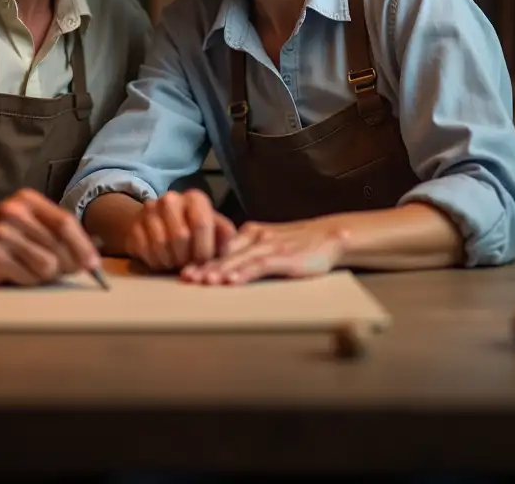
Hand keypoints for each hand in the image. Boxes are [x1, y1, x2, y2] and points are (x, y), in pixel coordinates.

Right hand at [0, 188, 101, 285]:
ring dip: (46, 275)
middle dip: (69, 264)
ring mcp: (1, 234)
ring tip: (32, 269)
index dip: (82, 245)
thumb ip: (54, 231)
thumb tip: (89, 257)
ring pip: (47, 265)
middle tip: (67, 272)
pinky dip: (29, 281)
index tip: (94, 264)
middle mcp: (14, 212)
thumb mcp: (27, 220)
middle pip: (59, 245)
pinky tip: (17, 273)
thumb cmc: (2, 233)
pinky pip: (28, 278)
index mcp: (28, 200)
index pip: (64, 222)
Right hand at [126, 189, 236, 271]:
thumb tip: (228, 240)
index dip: (204, 248)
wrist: (160, 225)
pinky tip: (162, 260)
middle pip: (180, 236)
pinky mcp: (134, 227)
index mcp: (195, 198)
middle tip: (188, 263)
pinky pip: (145, 250)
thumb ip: (223, 235)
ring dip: (171, 261)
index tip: (204, 260)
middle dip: (187, 257)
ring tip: (176, 262)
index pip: (201, 223)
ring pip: (161, 244)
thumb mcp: (213, 230)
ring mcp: (149, 211)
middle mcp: (171, 199)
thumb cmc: (193, 231)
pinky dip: (155, 262)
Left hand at [180, 217, 348, 284]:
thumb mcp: (270, 244)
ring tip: (203, 282)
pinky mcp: (284, 256)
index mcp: (251, 233)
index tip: (185, 272)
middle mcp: (257, 237)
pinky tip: (232, 281)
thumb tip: (227, 268)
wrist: (330, 235)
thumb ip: (250, 253)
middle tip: (184, 279)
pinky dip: (245, 273)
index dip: (202, 260)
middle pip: (226, 254)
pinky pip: (260, 265)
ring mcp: (270, 245)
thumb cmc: (299, 244)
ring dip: (220, 271)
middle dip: (204, 267)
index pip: (222, 248)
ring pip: (240, 259)